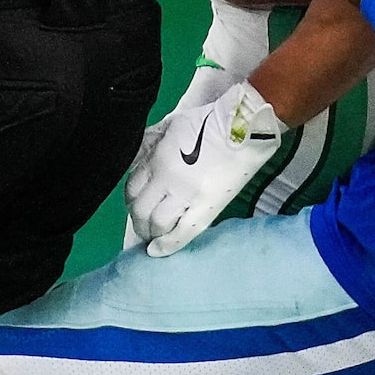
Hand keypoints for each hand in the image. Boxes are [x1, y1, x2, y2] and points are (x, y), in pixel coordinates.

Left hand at [123, 80, 284, 255]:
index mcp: (157, 158)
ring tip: (153, 235)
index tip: (135, 206)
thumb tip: (137, 160)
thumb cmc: (210, 122)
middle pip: (140, 209)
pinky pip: (182, 233)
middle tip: (143, 225)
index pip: (131, 189)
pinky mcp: (206, 207)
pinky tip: (156, 251)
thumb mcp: (171, 125)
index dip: (131, 201)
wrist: (243, 128)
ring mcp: (186, 195)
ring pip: (156, 223)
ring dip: (150, 233)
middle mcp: (167, 179)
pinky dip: (166, 245)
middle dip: (138, 221)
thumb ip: (151, 144)